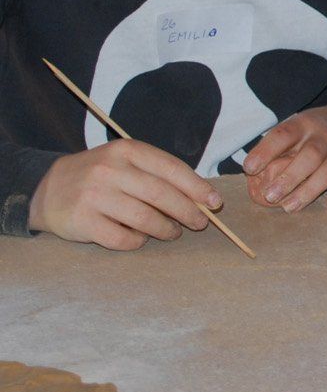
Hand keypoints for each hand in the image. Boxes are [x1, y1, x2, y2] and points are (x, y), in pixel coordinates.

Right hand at [27, 139, 221, 250]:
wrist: (47, 188)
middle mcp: (110, 170)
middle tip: (200, 223)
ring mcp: (94, 196)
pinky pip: (122, 238)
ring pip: (144, 219)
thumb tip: (201, 196)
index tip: (214, 202)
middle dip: (187, 212)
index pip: (171, 169)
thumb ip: (159, 174)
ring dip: (166, 229)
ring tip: (173, 232)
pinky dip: (138, 241)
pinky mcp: (82, 222)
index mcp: (127, 150)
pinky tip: (142, 239)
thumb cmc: (100, 175)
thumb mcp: (126, 162)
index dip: (197, 188)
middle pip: (161, 195)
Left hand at [244, 102, 326, 211]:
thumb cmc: (314, 134)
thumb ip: (276, 147)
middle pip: (310, 155)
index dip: (266, 151)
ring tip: (289, 207)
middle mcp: (326, 135)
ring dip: (309, 190)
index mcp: (304, 125)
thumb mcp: (296, 130)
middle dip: (290, 177)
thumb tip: (250, 172)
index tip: (249, 168)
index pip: (284, 134)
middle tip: (270, 196)